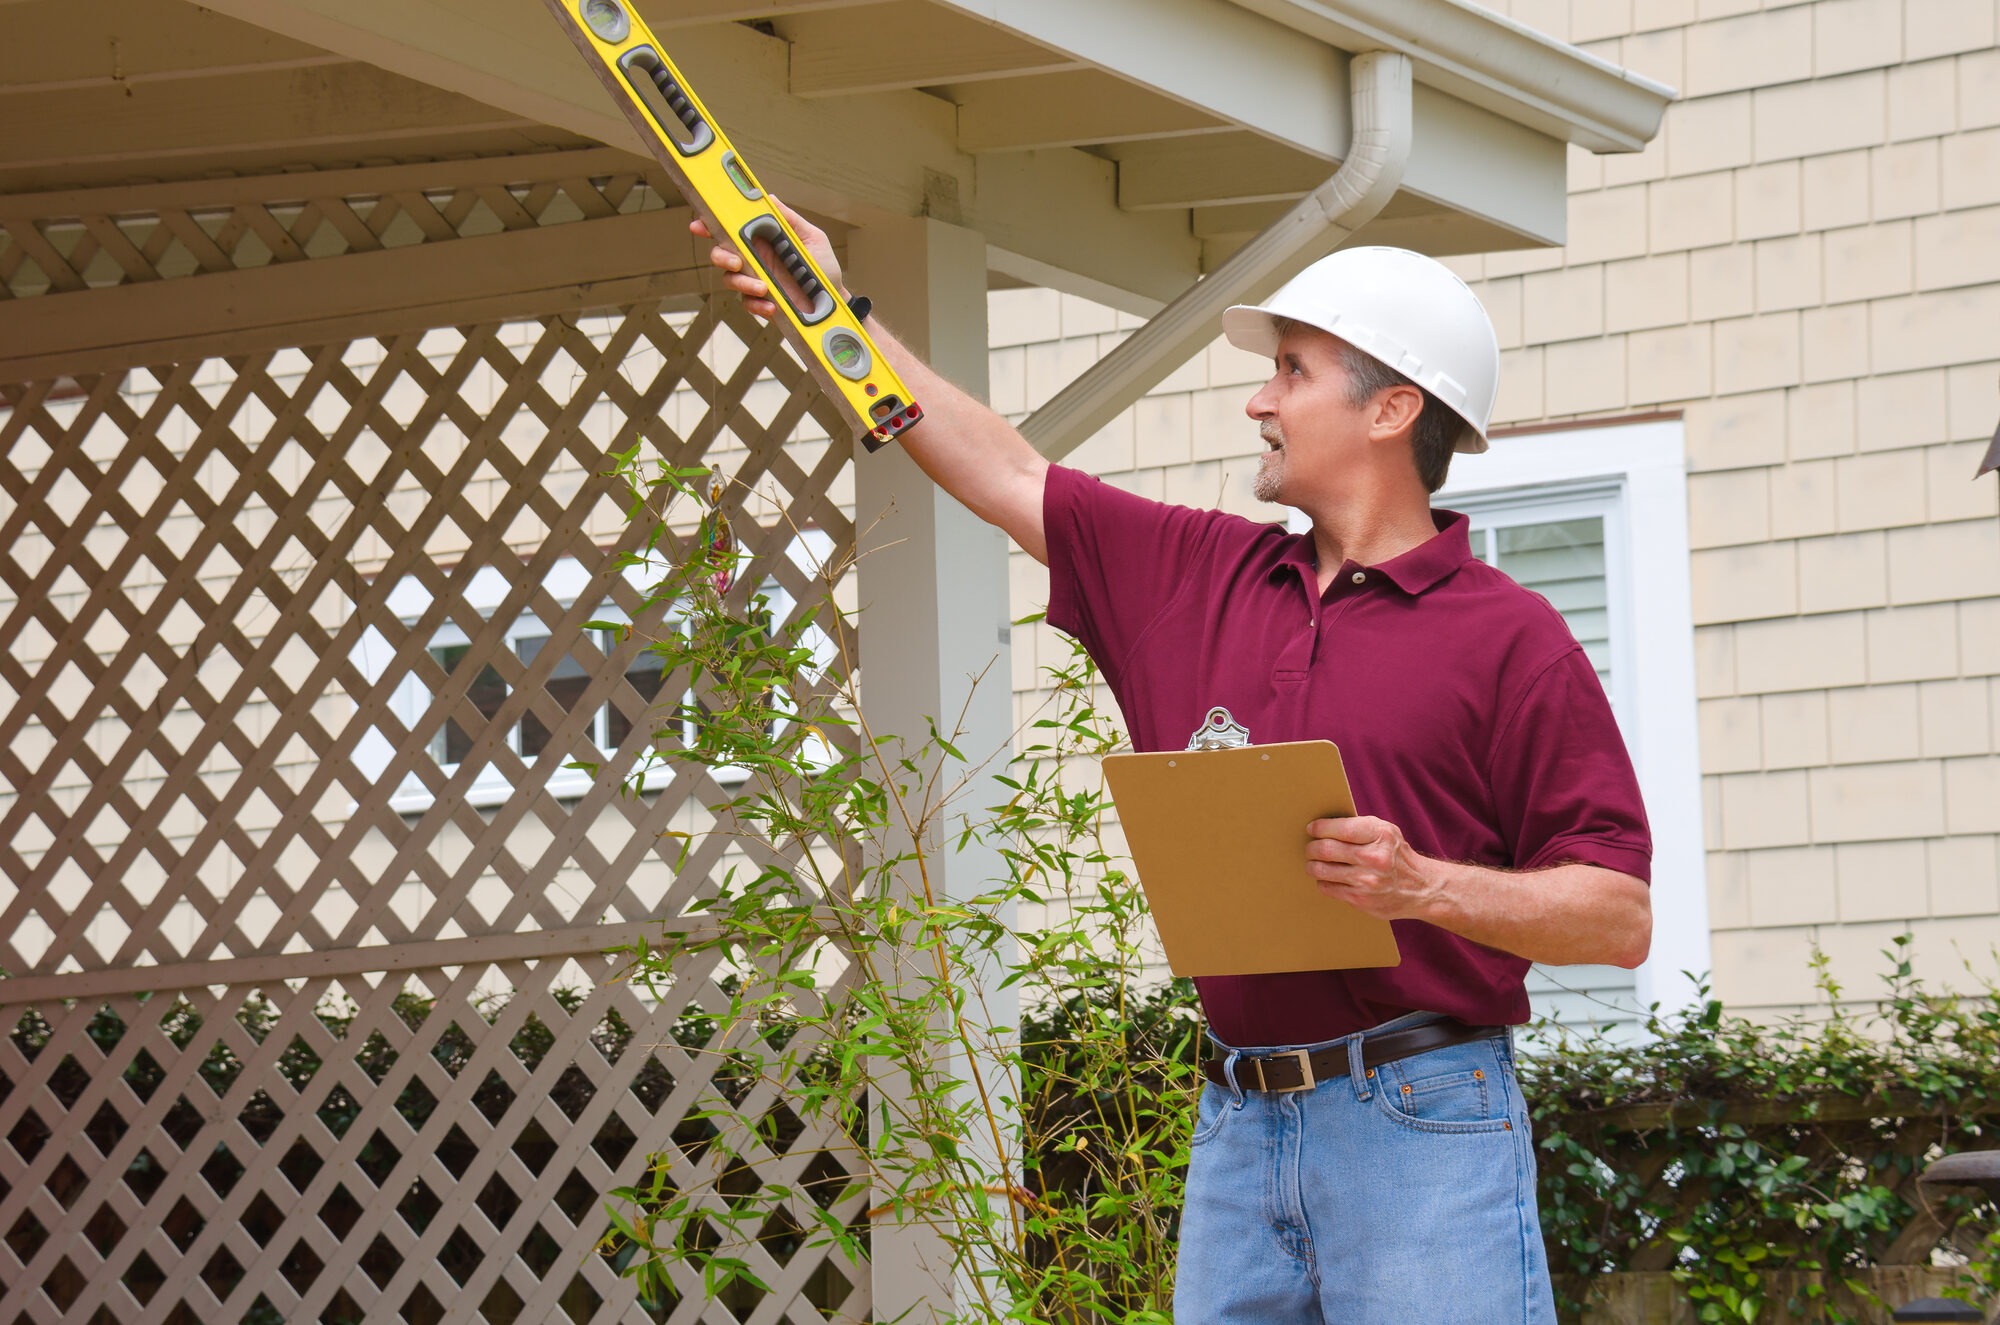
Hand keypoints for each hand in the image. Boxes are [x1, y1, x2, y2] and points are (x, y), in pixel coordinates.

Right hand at [690, 195, 844, 321]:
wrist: (833, 298)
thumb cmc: (823, 264)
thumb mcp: (811, 236)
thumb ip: (789, 220)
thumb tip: (770, 199)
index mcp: (761, 240)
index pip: (730, 230)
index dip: (710, 225)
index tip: (700, 225)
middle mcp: (754, 259)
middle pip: (721, 255)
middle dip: (722, 257)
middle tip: (737, 262)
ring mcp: (755, 281)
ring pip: (731, 280)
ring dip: (743, 283)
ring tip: (764, 287)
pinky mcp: (761, 302)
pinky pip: (748, 303)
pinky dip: (757, 305)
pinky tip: (772, 305)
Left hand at [1304, 816, 1442, 920]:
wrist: (1421, 888)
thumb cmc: (1397, 855)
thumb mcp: (1387, 832)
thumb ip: (1360, 827)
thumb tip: (1324, 825)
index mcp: (1382, 836)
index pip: (1342, 829)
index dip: (1321, 828)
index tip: (1312, 828)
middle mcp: (1375, 858)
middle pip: (1327, 849)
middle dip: (1312, 848)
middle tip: (1310, 848)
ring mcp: (1368, 881)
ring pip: (1323, 870)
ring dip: (1312, 866)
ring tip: (1313, 863)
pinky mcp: (1361, 900)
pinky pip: (1328, 888)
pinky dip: (1322, 881)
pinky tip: (1326, 878)